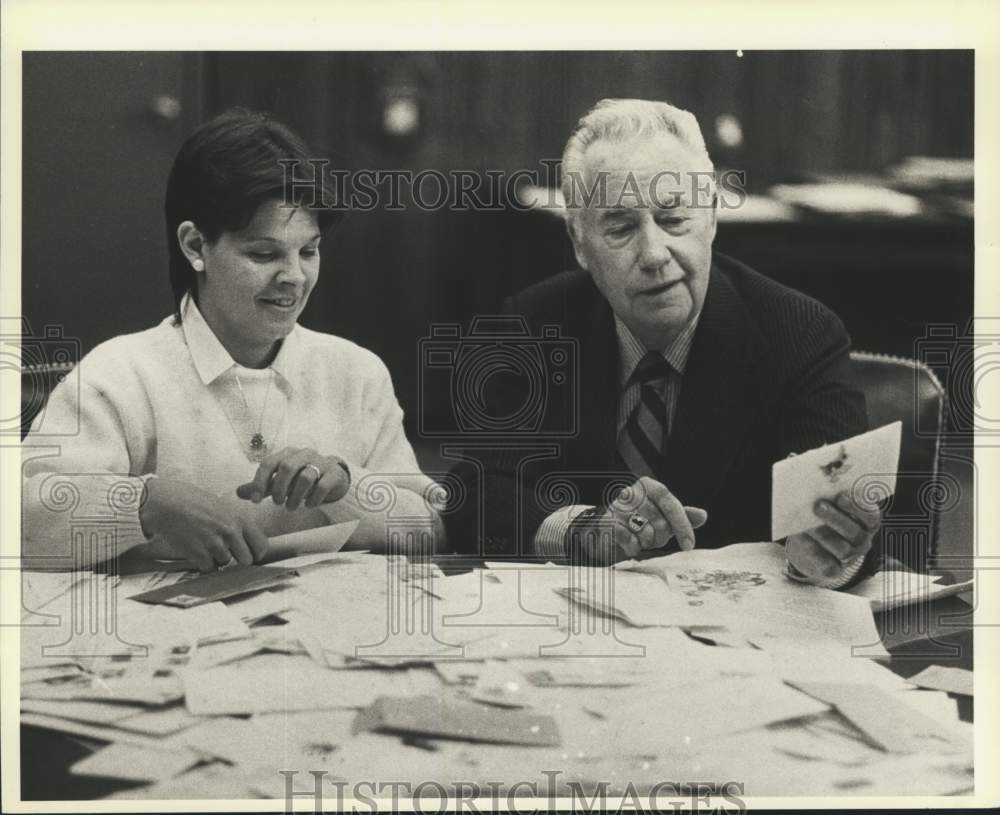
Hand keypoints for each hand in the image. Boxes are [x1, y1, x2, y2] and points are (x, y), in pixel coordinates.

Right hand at [139, 478, 268, 572]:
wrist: (168, 503)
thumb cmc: (195, 502)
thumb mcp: (224, 507)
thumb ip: (238, 524)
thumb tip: (251, 542)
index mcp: (240, 519)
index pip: (261, 546)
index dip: (256, 553)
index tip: (249, 553)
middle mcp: (230, 532)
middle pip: (247, 560)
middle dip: (238, 559)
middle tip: (227, 552)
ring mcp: (214, 543)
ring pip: (225, 563)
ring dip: (217, 558)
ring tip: (206, 544)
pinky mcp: (198, 554)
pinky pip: (209, 569)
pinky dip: (203, 565)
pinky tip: (197, 551)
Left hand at [236, 447, 350, 509]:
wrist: (332, 476)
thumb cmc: (301, 477)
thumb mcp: (280, 480)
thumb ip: (261, 486)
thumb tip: (237, 493)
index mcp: (287, 453)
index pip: (269, 463)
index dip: (259, 482)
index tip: (254, 501)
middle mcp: (303, 454)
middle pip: (287, 467)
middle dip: (279, 488)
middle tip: (277, 503)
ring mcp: (321, 462)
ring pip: (306, 476)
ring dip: (295, 496)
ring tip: (291, 507)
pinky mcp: (334, 473)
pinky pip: (323, 485)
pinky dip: (313, 498)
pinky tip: (308, 505)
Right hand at [567, 476, 707, 564]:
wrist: (603, 528)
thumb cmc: (635, 520)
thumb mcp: (661, 515)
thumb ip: (681, 515)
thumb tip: (703, 515)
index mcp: (647, 486)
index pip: (670, 503)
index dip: (682, 525)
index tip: (689, 544)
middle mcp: (632, 492)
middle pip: (660, 522)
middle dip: (661, 537)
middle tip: (652, 537)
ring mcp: (617, 507)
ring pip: (647, 534)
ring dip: (646, 543)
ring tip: (639, 539)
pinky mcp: (607, 523)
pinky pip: (631, 541)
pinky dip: (634, 548)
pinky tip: (630, 544)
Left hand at [785, 490, 880, 583]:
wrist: (810, 545)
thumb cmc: (823, 517)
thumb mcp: (829, 505)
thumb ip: (828, 494)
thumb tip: (813, 480)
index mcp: (867, 523)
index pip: (871, 517)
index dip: (858, 507)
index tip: (841, 496)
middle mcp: (862, 541)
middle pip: (855, 533)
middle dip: (836, 518)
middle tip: (818, 505)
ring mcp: (850, 558)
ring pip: (841, 549)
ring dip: (823, 534)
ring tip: (806, 523)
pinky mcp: (834, 570)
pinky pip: (826, 564)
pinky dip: (813, 550)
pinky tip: (801, 538)